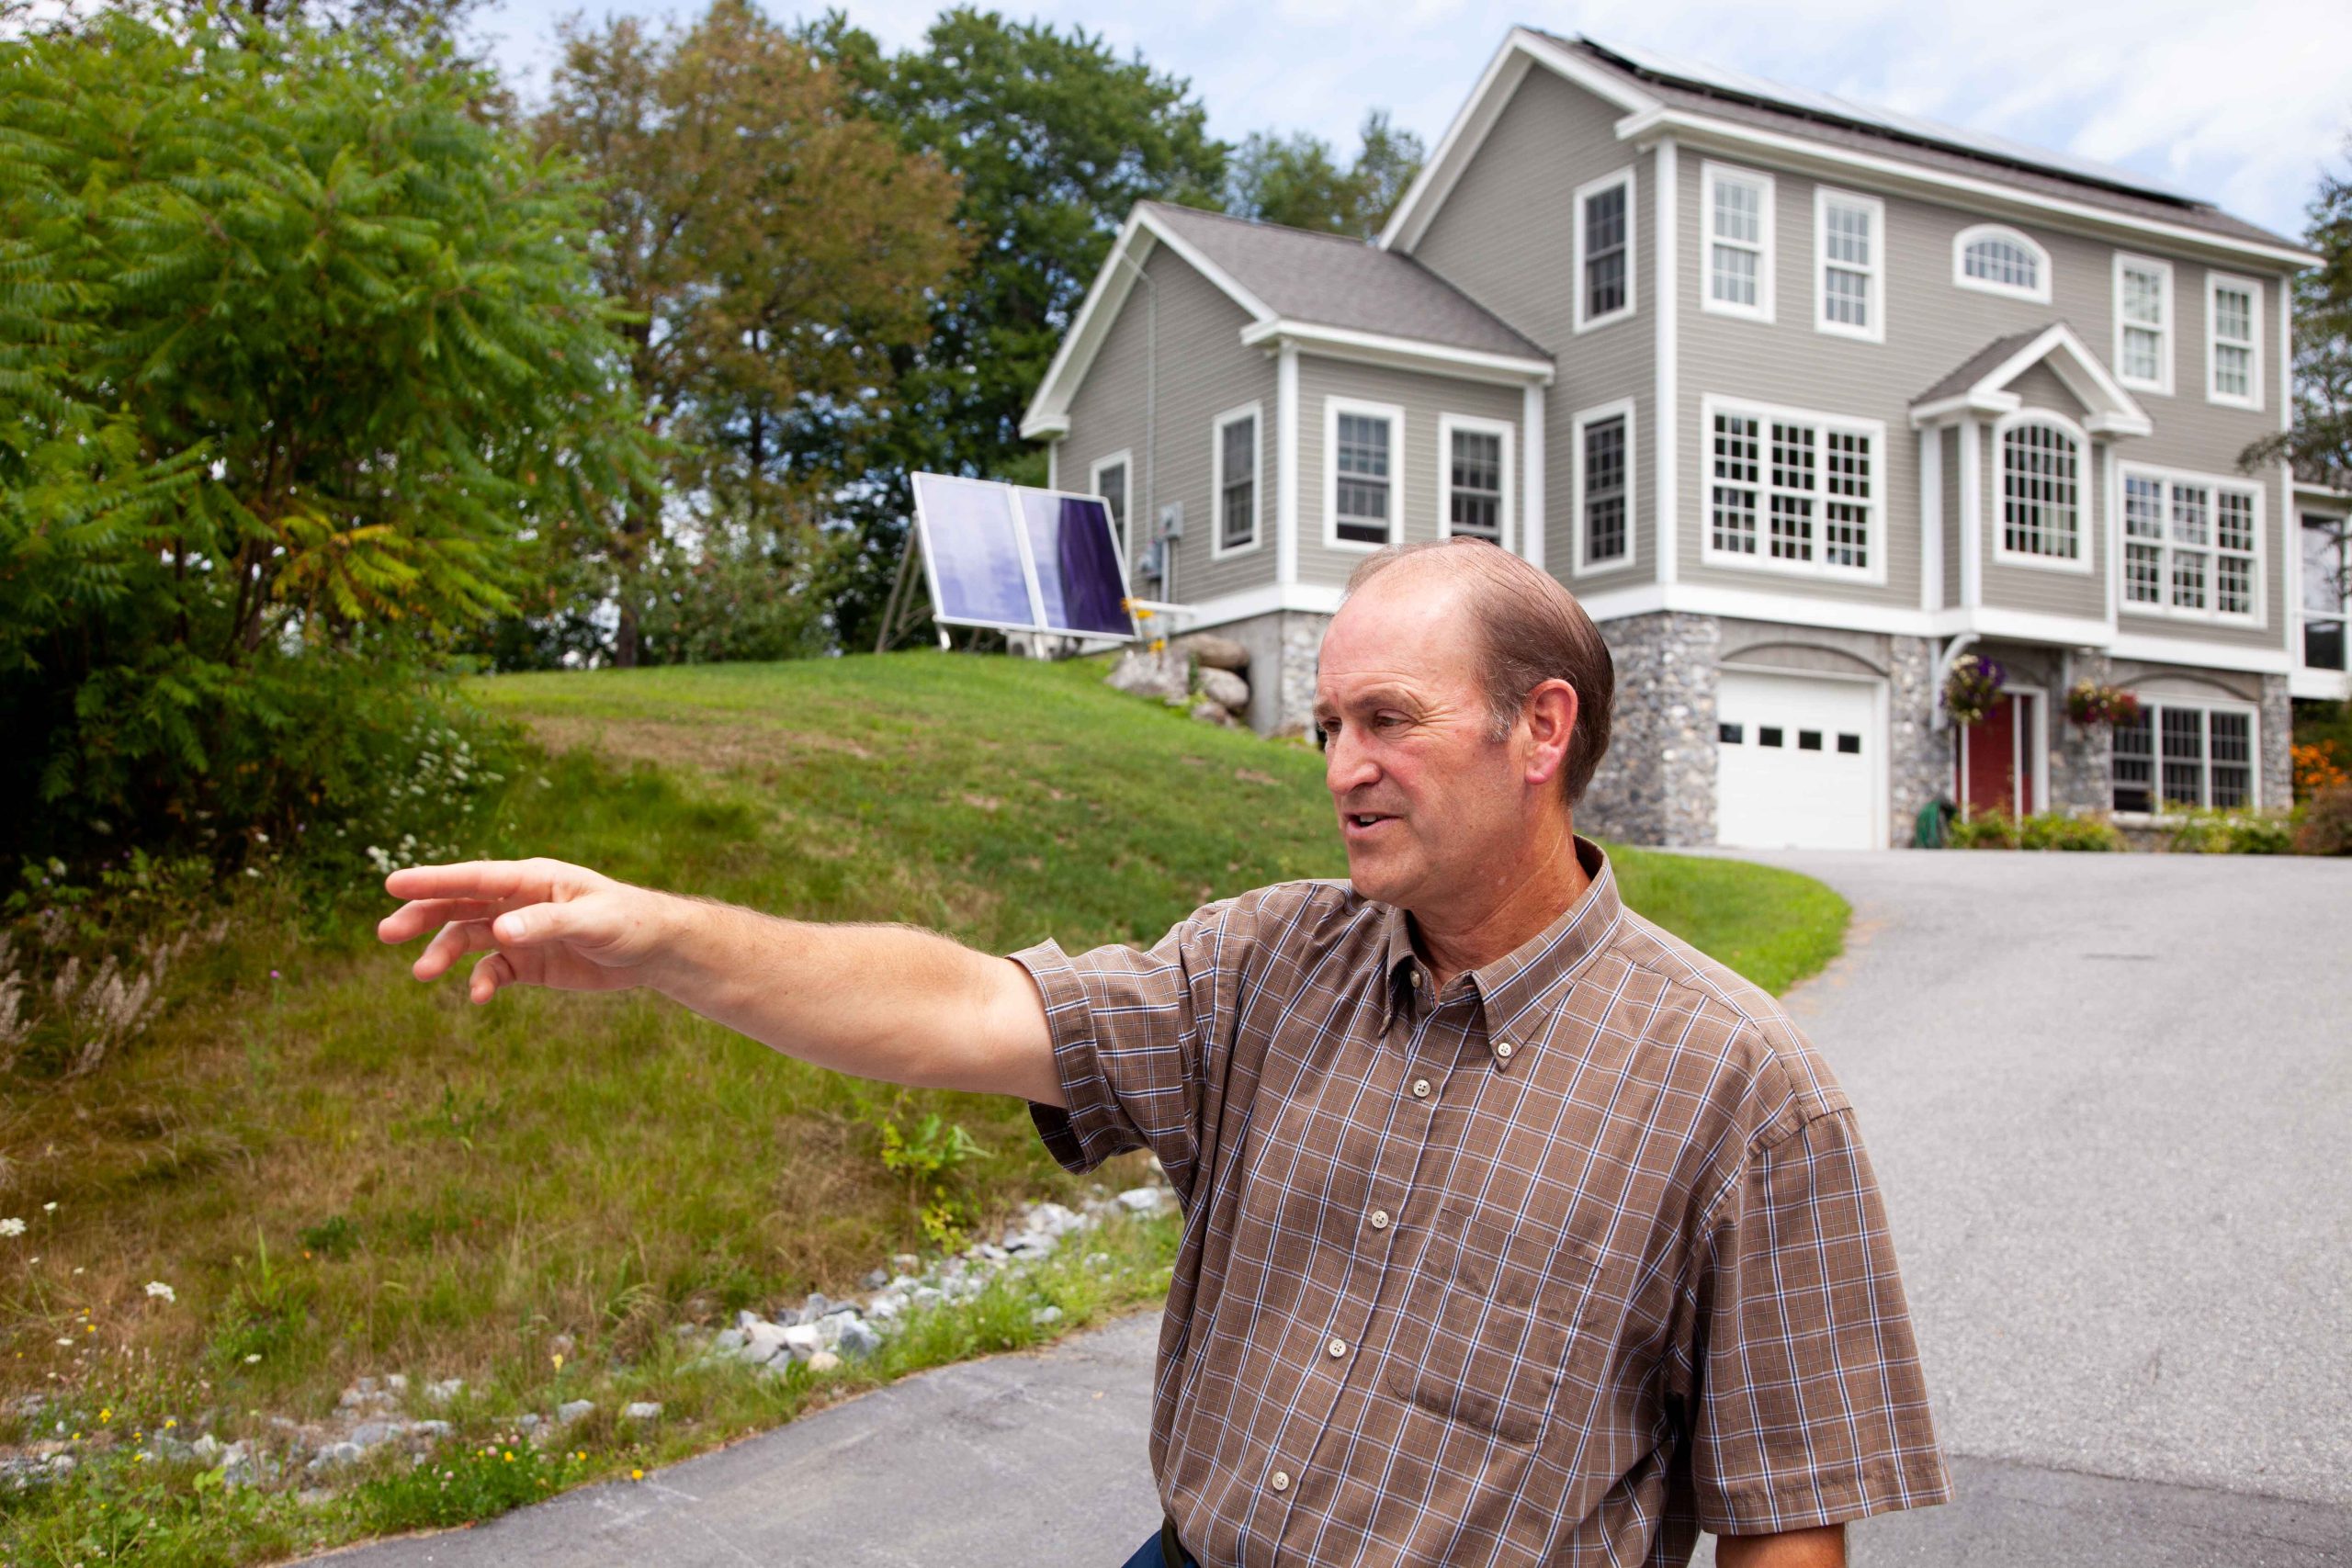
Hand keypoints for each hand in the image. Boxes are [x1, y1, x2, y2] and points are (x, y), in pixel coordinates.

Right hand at [377, 857, 678, 1003]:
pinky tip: (480, 997)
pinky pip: (494, 970)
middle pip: (460, 904)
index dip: (434, 880)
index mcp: (533, 879)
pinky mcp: (528, 961)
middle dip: (423, 916)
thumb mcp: (592, 921)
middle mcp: (519, 901)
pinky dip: (482, 982)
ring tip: (422, 974)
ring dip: (444, 953)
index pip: (475, 877)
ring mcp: (521, 931)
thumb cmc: (628, 921)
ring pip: (469, 938)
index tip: (393, 883)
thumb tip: (500, 932)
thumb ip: (547, 924)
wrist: (654, 950)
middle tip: (387, 933)